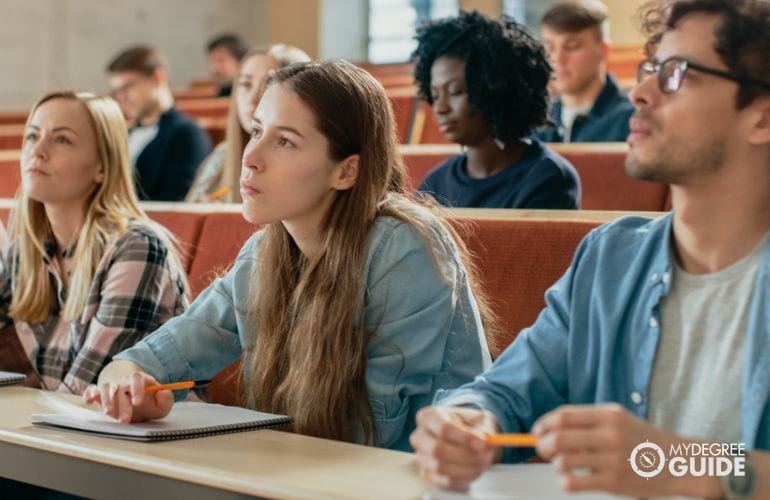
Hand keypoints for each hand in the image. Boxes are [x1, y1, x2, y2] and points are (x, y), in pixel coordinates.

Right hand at [83, 371, 173, 423]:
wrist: (132, 398)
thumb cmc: (148, 402)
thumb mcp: (161, 403)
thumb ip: (166, 399)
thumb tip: (163, 393)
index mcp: (140, 380)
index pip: (137, 378)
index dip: (137, 389)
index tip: (138, 402)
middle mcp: (124, 382)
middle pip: (121, 388)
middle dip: (123, 405)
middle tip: (125, 421)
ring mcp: (111, 386)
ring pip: (106, 388)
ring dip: (106, 400)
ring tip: (109, 413)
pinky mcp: (98, 393)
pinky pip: (91, 389)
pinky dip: (89, 394)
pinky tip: (89, 401)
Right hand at [410, 406, 500, 489]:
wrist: (467, 437)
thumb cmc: (470, 425)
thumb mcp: (480, 419)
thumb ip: (484, 429)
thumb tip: (485, 442)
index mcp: (428, 416)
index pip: (442, 428)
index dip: (464, 437)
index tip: (483, 443)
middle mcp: (419, 436)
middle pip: (437, 449)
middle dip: (465, 455)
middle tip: (484, 455)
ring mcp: (421, 457)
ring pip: (440, 467)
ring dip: (466, 468)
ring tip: (482, 462)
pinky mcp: (426, 474)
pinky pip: (443, 481)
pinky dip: (463, 478)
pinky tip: (474, 470)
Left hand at [533, 403, 676, 496]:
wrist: (679, 462)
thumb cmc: (641, 439)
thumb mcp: (618, 418)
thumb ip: (587, 420)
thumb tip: (549, 427)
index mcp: (609, 415)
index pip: (563, 416)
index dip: (544, 424)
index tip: (537, 431)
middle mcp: (610, 435)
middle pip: (558, 438)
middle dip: (542, 445)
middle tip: (543, 449)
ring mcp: (612, 460)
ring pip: (562, 462)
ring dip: (555, 464)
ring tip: (563, 464)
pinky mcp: (613, 483)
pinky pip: (573, 483)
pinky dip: (564, 481)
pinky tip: (571, 478)